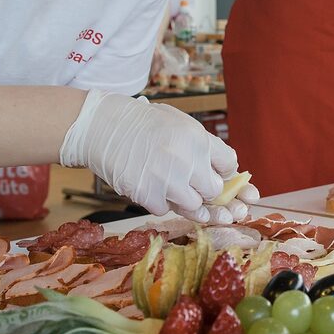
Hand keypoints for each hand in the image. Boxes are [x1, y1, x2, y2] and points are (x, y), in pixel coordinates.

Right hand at [61, 91, 247, 222]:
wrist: (104, 126)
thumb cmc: (144, 124)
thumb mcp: (181, 124)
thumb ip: (204, 147)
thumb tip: (227, 174)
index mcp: (199, 139)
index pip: (229, 165)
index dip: (221, 170)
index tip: (212, 170)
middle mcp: (187, 161)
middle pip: (215, 191)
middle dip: (204, 188)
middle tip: (186, 178)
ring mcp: (168, 181)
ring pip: (193, 206)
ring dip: (182, 198)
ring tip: (166, 180)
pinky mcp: (148, 196)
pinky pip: (165, 209)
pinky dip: (158, 200)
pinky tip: (148, 182)